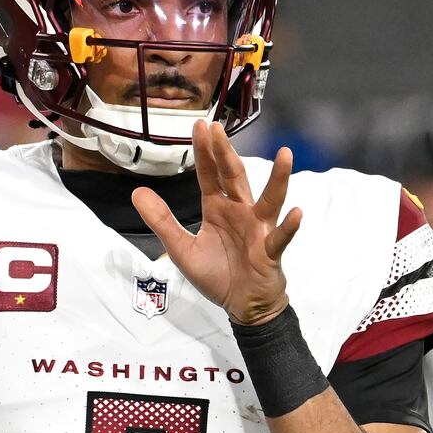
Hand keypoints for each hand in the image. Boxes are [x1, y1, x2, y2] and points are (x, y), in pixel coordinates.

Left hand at [132, 121, 301, 325]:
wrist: (242, 306)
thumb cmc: (218, 275)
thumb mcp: (182, 249)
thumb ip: (162, 221)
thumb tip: (137, 193)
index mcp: (218, 209)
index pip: (210, 175)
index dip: (205, 152)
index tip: (200, 126)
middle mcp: (241, 212)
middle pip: (235, 177)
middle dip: (226, 153)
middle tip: (218, 128)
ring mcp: (259, 229)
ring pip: (269, 199)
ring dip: (278, 178)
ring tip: (285, 155)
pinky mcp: (270, 251)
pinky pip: (280, 237)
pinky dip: (288, 226)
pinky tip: (295, 213)